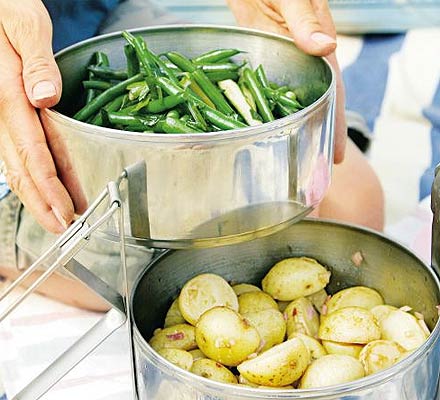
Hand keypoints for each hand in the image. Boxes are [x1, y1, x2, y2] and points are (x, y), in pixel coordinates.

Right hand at [0, 0, 86, 232]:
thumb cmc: (4, 9)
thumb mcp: (24, 25)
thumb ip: (37, 62)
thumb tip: (46, 97)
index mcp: (10, 97)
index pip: (33, 154)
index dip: (50, 189)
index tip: (66, 213)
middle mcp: (3, 114)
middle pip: (24, 171)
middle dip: (45, 205)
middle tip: (65, 231)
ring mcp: (1, 118)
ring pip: (20, 166)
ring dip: (41, 196)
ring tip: (62, 218)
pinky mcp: (7, 115)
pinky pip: (20, 152)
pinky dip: (37, 175)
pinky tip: (51, 187)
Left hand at [227, 0, 346, 162]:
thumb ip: (305, 19)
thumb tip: (325, 48)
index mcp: (317, 44)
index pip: (332, 92)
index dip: (336, 125)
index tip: (338, 155)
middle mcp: (304, 57)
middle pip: (316, 102)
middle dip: (319, 135)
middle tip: (320, 169)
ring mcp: (285, 59)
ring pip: (295, 99)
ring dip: (298, 127)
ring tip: (299, 156)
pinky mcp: (266, 57)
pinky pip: (273, 89)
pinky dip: (275, 110)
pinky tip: (271, 127)